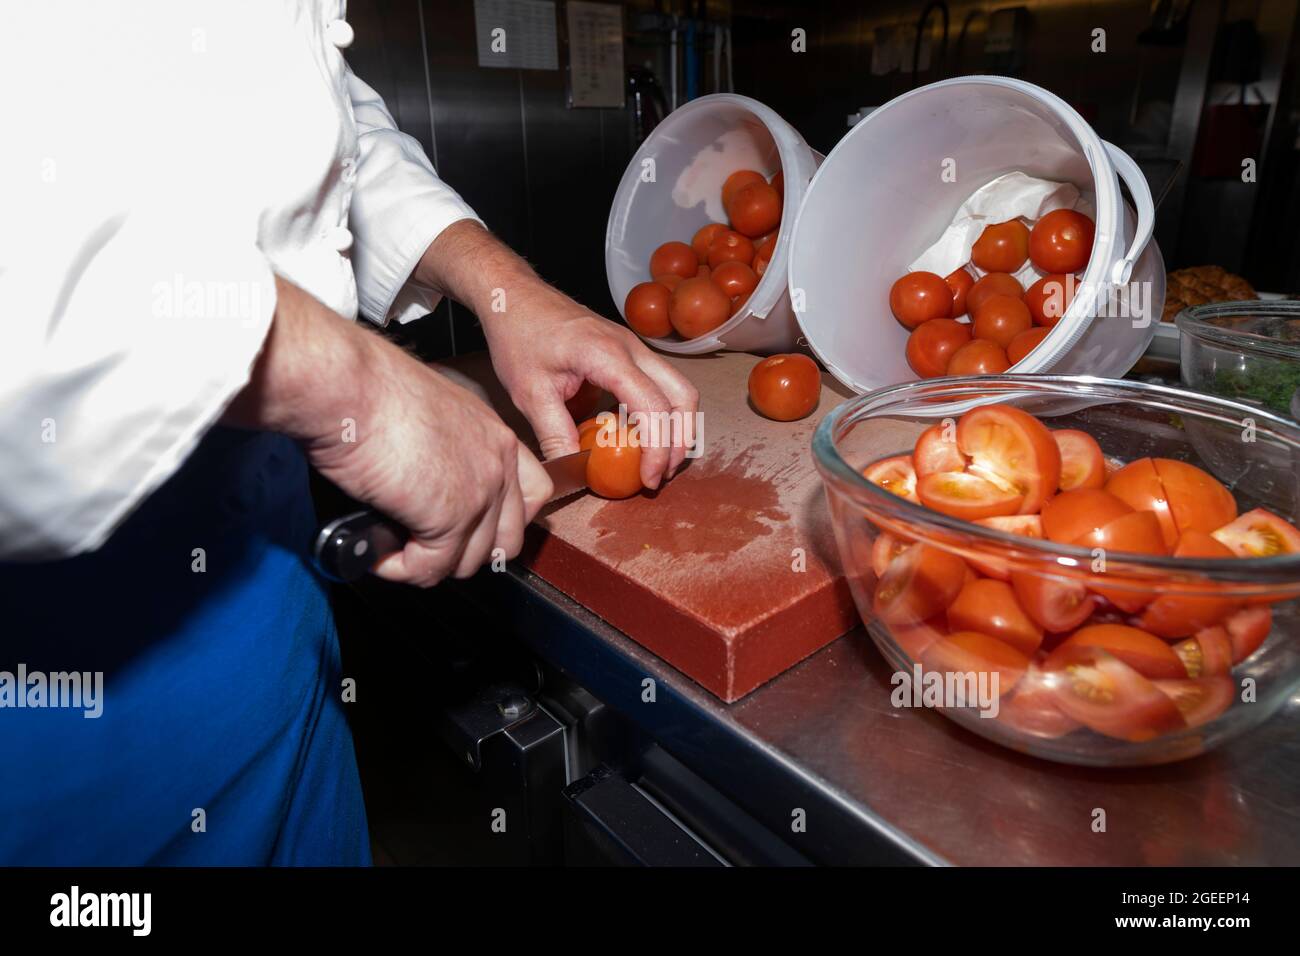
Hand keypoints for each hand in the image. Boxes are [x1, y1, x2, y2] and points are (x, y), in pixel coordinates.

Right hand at [227, 276, 552, 586]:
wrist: (349, 386)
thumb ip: (444, 450)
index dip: (505, 521)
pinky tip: (379, 554)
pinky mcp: (450, 519)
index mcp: (494, 434)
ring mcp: (480, 493)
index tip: (473, 530)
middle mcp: (497, 463)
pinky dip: (401, 570)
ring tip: (395, 550)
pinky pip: (431, 569)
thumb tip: (425, 485)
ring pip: (470, 561)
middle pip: (508, 539)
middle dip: (467, 553)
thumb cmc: (368, 389)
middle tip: (426, 547)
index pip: (534, 493)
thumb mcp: (428, 414)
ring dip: (430, 564)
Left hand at [485, 281, 699, 488]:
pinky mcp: (629, 351)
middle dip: (680, 440)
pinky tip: (643, 436)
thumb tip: (576, 473)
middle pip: (683, 395)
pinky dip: (663, 412)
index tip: (648, 479)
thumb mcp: (530, 393)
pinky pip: (662, 382)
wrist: (516, 298)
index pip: (652, 407)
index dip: (657, 449)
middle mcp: (631, 347)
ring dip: (677, 426)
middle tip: (660, 474)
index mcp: (608, 355)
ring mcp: (634, 346)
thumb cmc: (519, 337)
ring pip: (679, 388)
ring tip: (659, 460)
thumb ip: (556, 435)